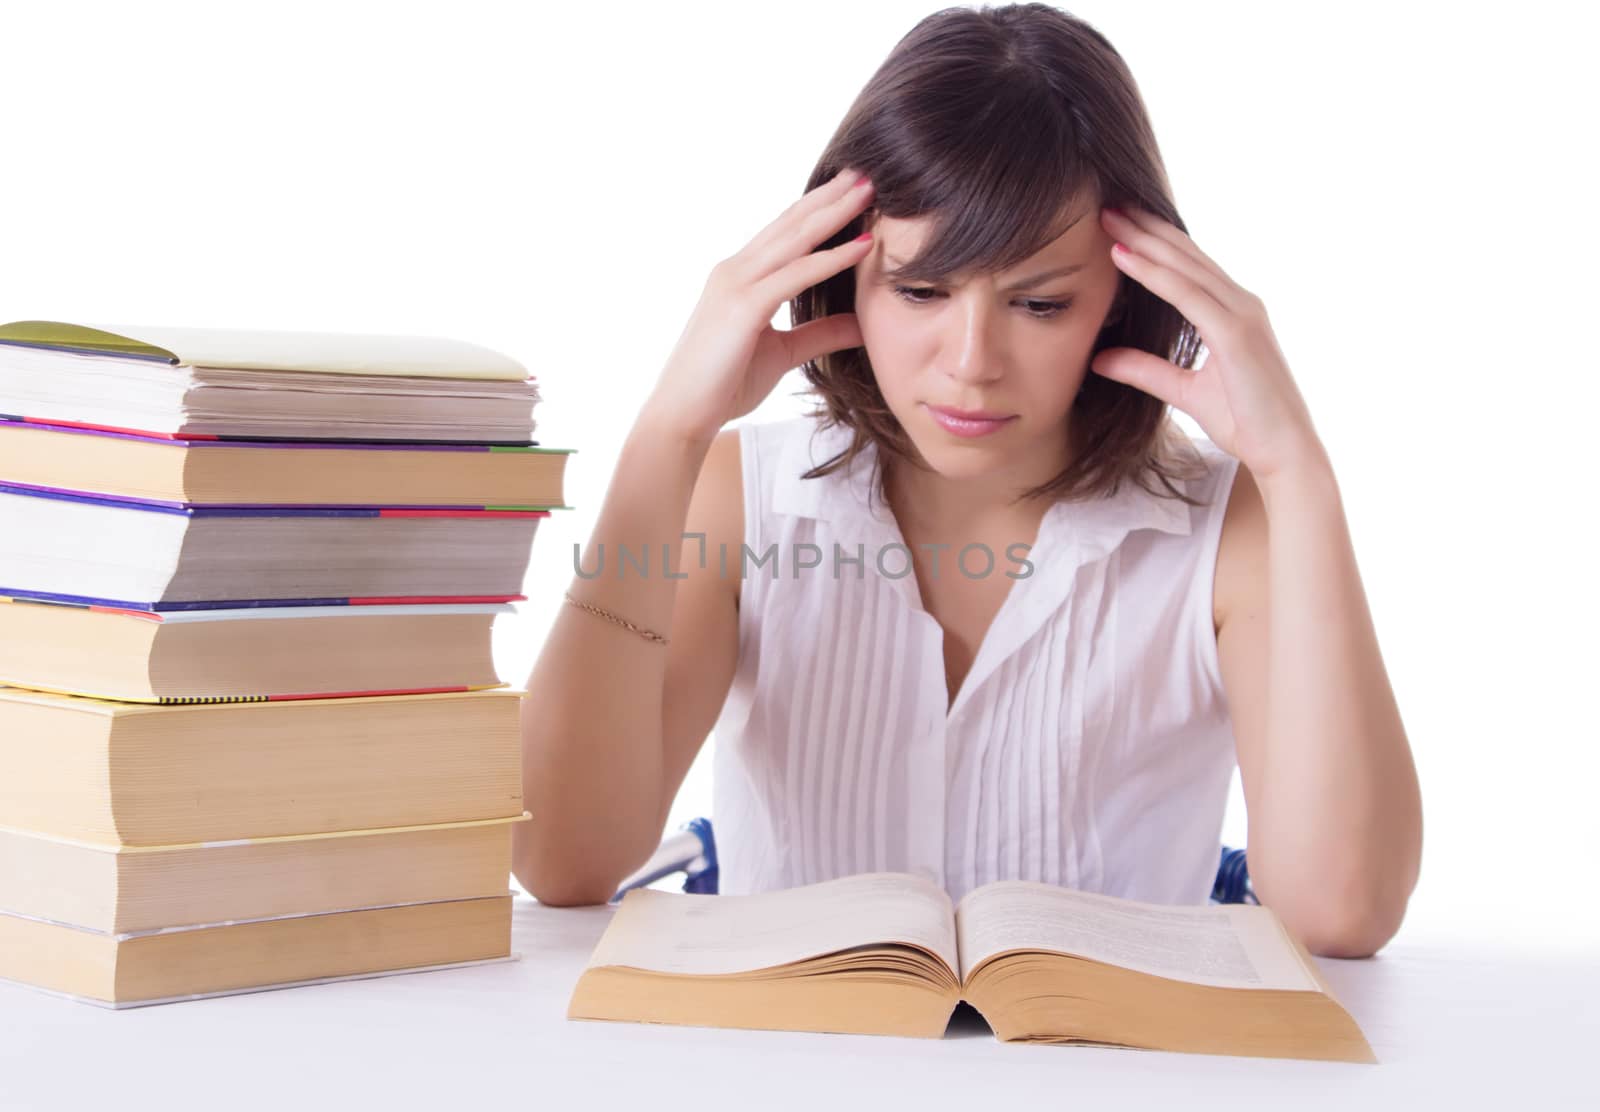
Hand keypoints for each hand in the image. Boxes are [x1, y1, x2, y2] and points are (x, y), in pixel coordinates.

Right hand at [641, 167, 876, 446]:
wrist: (682, 414)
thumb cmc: (722, 385)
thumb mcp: (782, 353)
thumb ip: (820, 334)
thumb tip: (860, 324)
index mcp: (740, 278)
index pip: (785, 233)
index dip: (818, 209)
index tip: (852, 190)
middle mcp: (735, 270)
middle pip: (791, 223)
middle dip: (830, 196)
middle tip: (866, 171)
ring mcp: (736, 284)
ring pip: (795, 239)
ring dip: (835, 212)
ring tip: (869, 190)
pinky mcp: (743, 306)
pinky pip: (796, 275)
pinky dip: (832, 258)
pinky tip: (864, 245)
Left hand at [1089, 205, 1326, 482]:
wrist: (1284, 452)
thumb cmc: (1245, 421)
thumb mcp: (1183, 392)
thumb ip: (1145, 371)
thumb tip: (1100, 360)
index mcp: (1232, 313)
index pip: (1187, 267)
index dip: (1153, 242)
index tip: (1117, 223)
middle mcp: (1240, 303)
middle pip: (1185, 255)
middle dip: (1145, 227)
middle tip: (1107, 202)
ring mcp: (1242, 314)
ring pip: (1184, 266)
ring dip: (1144, 239)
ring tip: (1108, 216)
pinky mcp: (1237, 334)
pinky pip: (1188, 295)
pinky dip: (1155, 274)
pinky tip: (1125, 256)